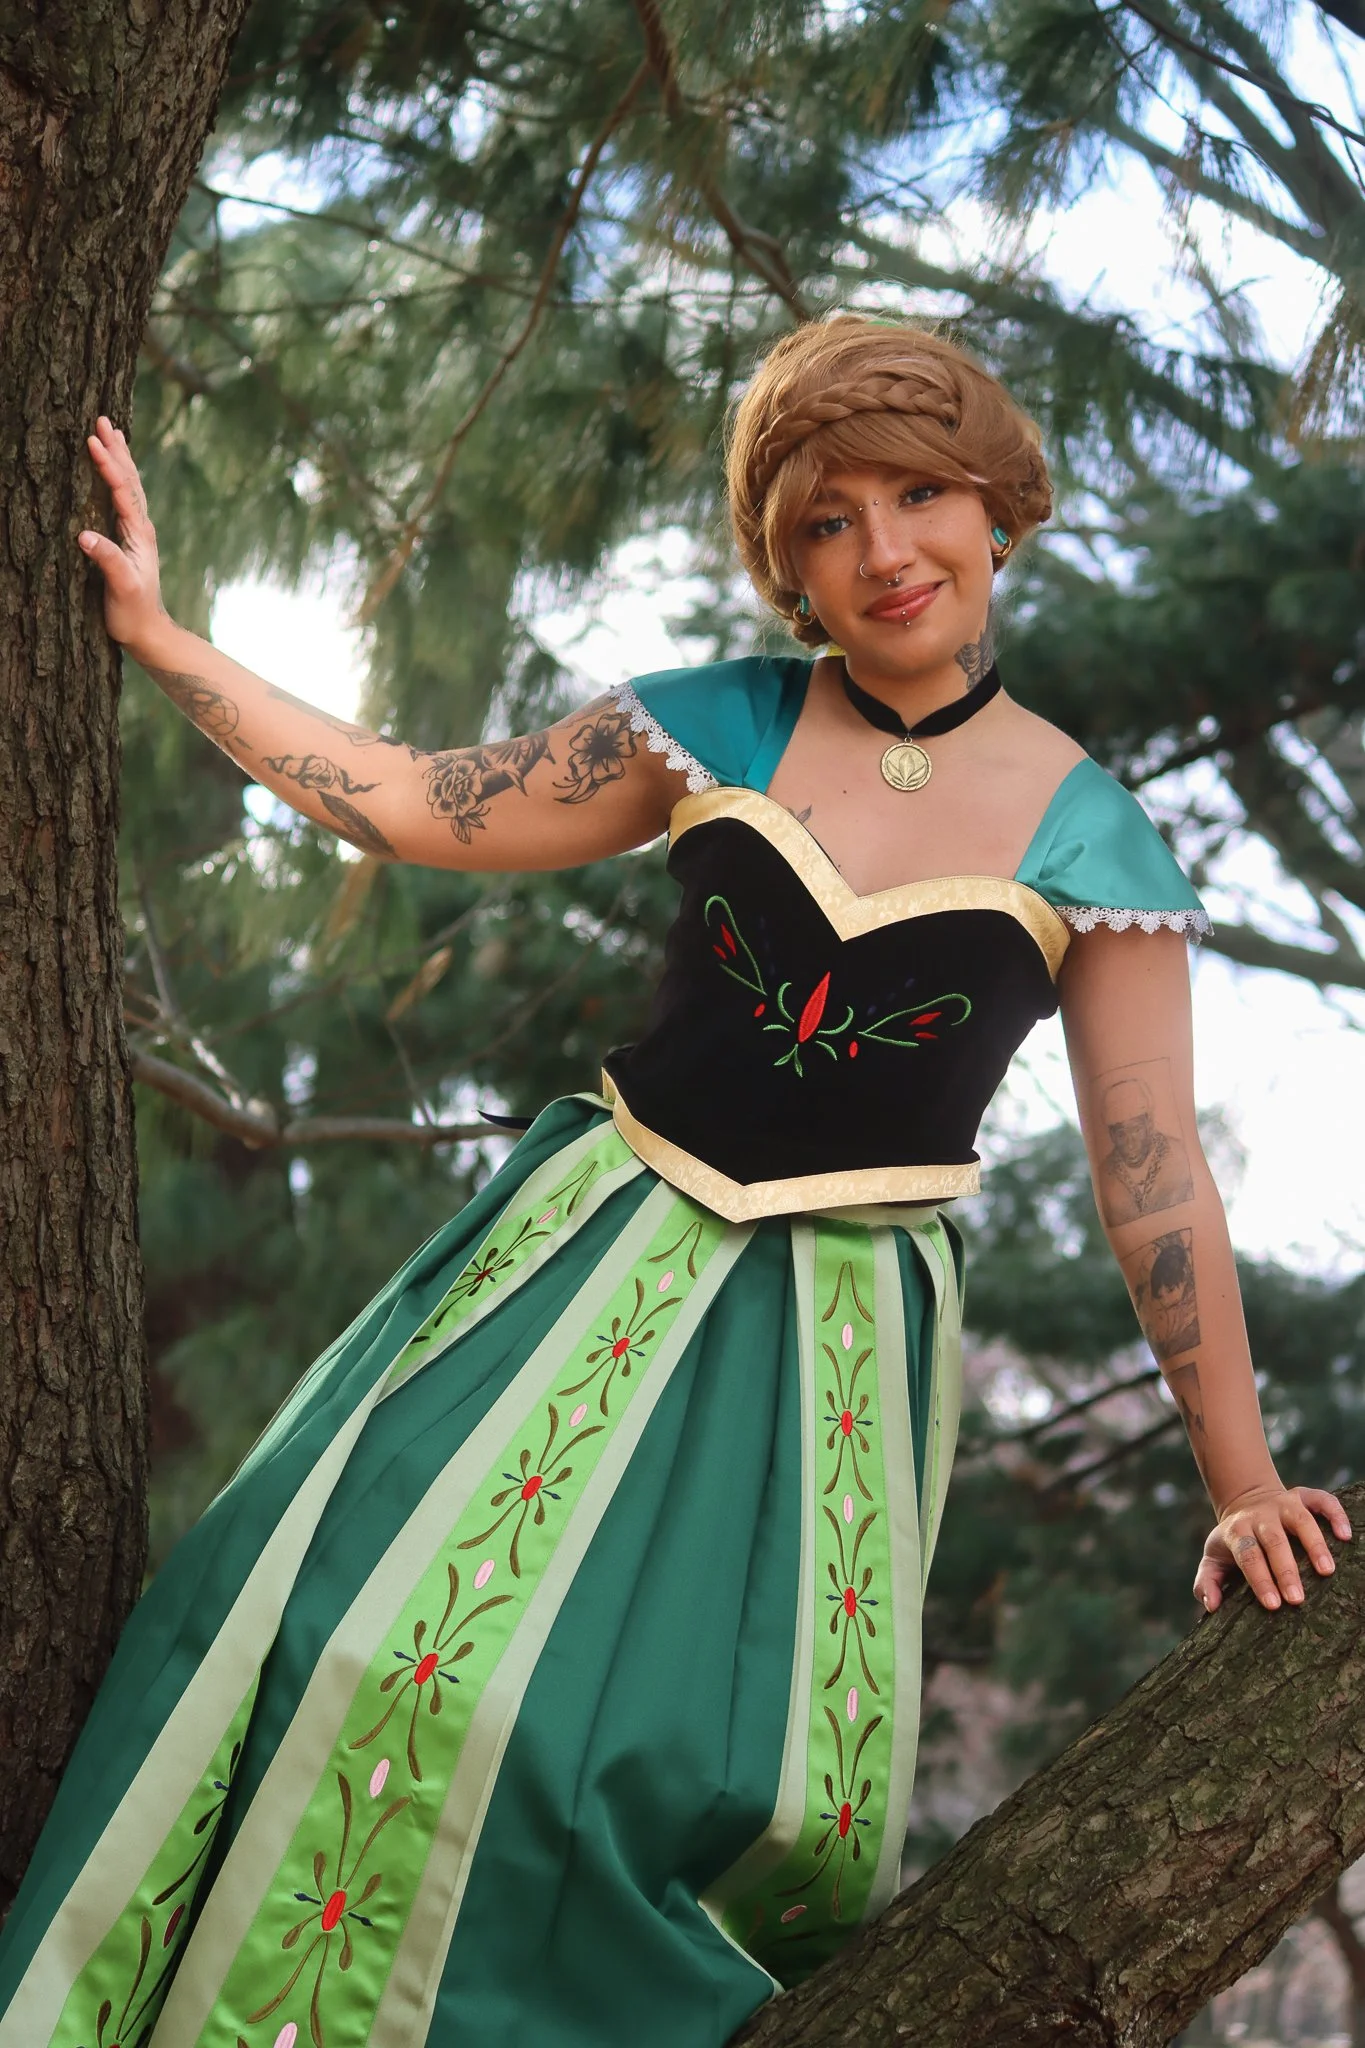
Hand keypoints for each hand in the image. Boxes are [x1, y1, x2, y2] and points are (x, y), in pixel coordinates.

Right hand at [78, 416, 166, 654]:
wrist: (148, 631)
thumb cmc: (132, 612)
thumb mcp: (120, 588)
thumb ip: (106, 560)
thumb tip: (84, 536)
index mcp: (138, 534)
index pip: (123, 491)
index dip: (108, 466)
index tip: (93, 441)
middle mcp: (141, 527)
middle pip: (129, 480)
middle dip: (116, 449)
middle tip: (103, 419)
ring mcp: (136, 531)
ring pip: (129, 485)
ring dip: (120, 457)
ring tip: (112, 431)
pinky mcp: (129, 538)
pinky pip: (125, 498)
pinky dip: (119, 477)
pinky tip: (115, 469)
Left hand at [1194, 1485, 1351, 1613]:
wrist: (1246, 1501)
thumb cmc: (1233, 1542)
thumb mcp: (1213, 1558)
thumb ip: (1207, 1582)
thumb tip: (1212, 1605)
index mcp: (1238, 1531)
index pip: (1248, 1555)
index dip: (1259, 1579)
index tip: (1273, 1605)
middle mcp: (1260, 1515)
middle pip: (1274, 1540)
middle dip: (1285, 1570)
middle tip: (1298, 1599)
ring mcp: (1283, 1503)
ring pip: (1301, 1520)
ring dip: (1314, 1544)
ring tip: (1327, 1571)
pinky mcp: (1303, 1496)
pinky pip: (1322, 1500)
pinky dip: (1335, 1514)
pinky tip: (1346, 1536)